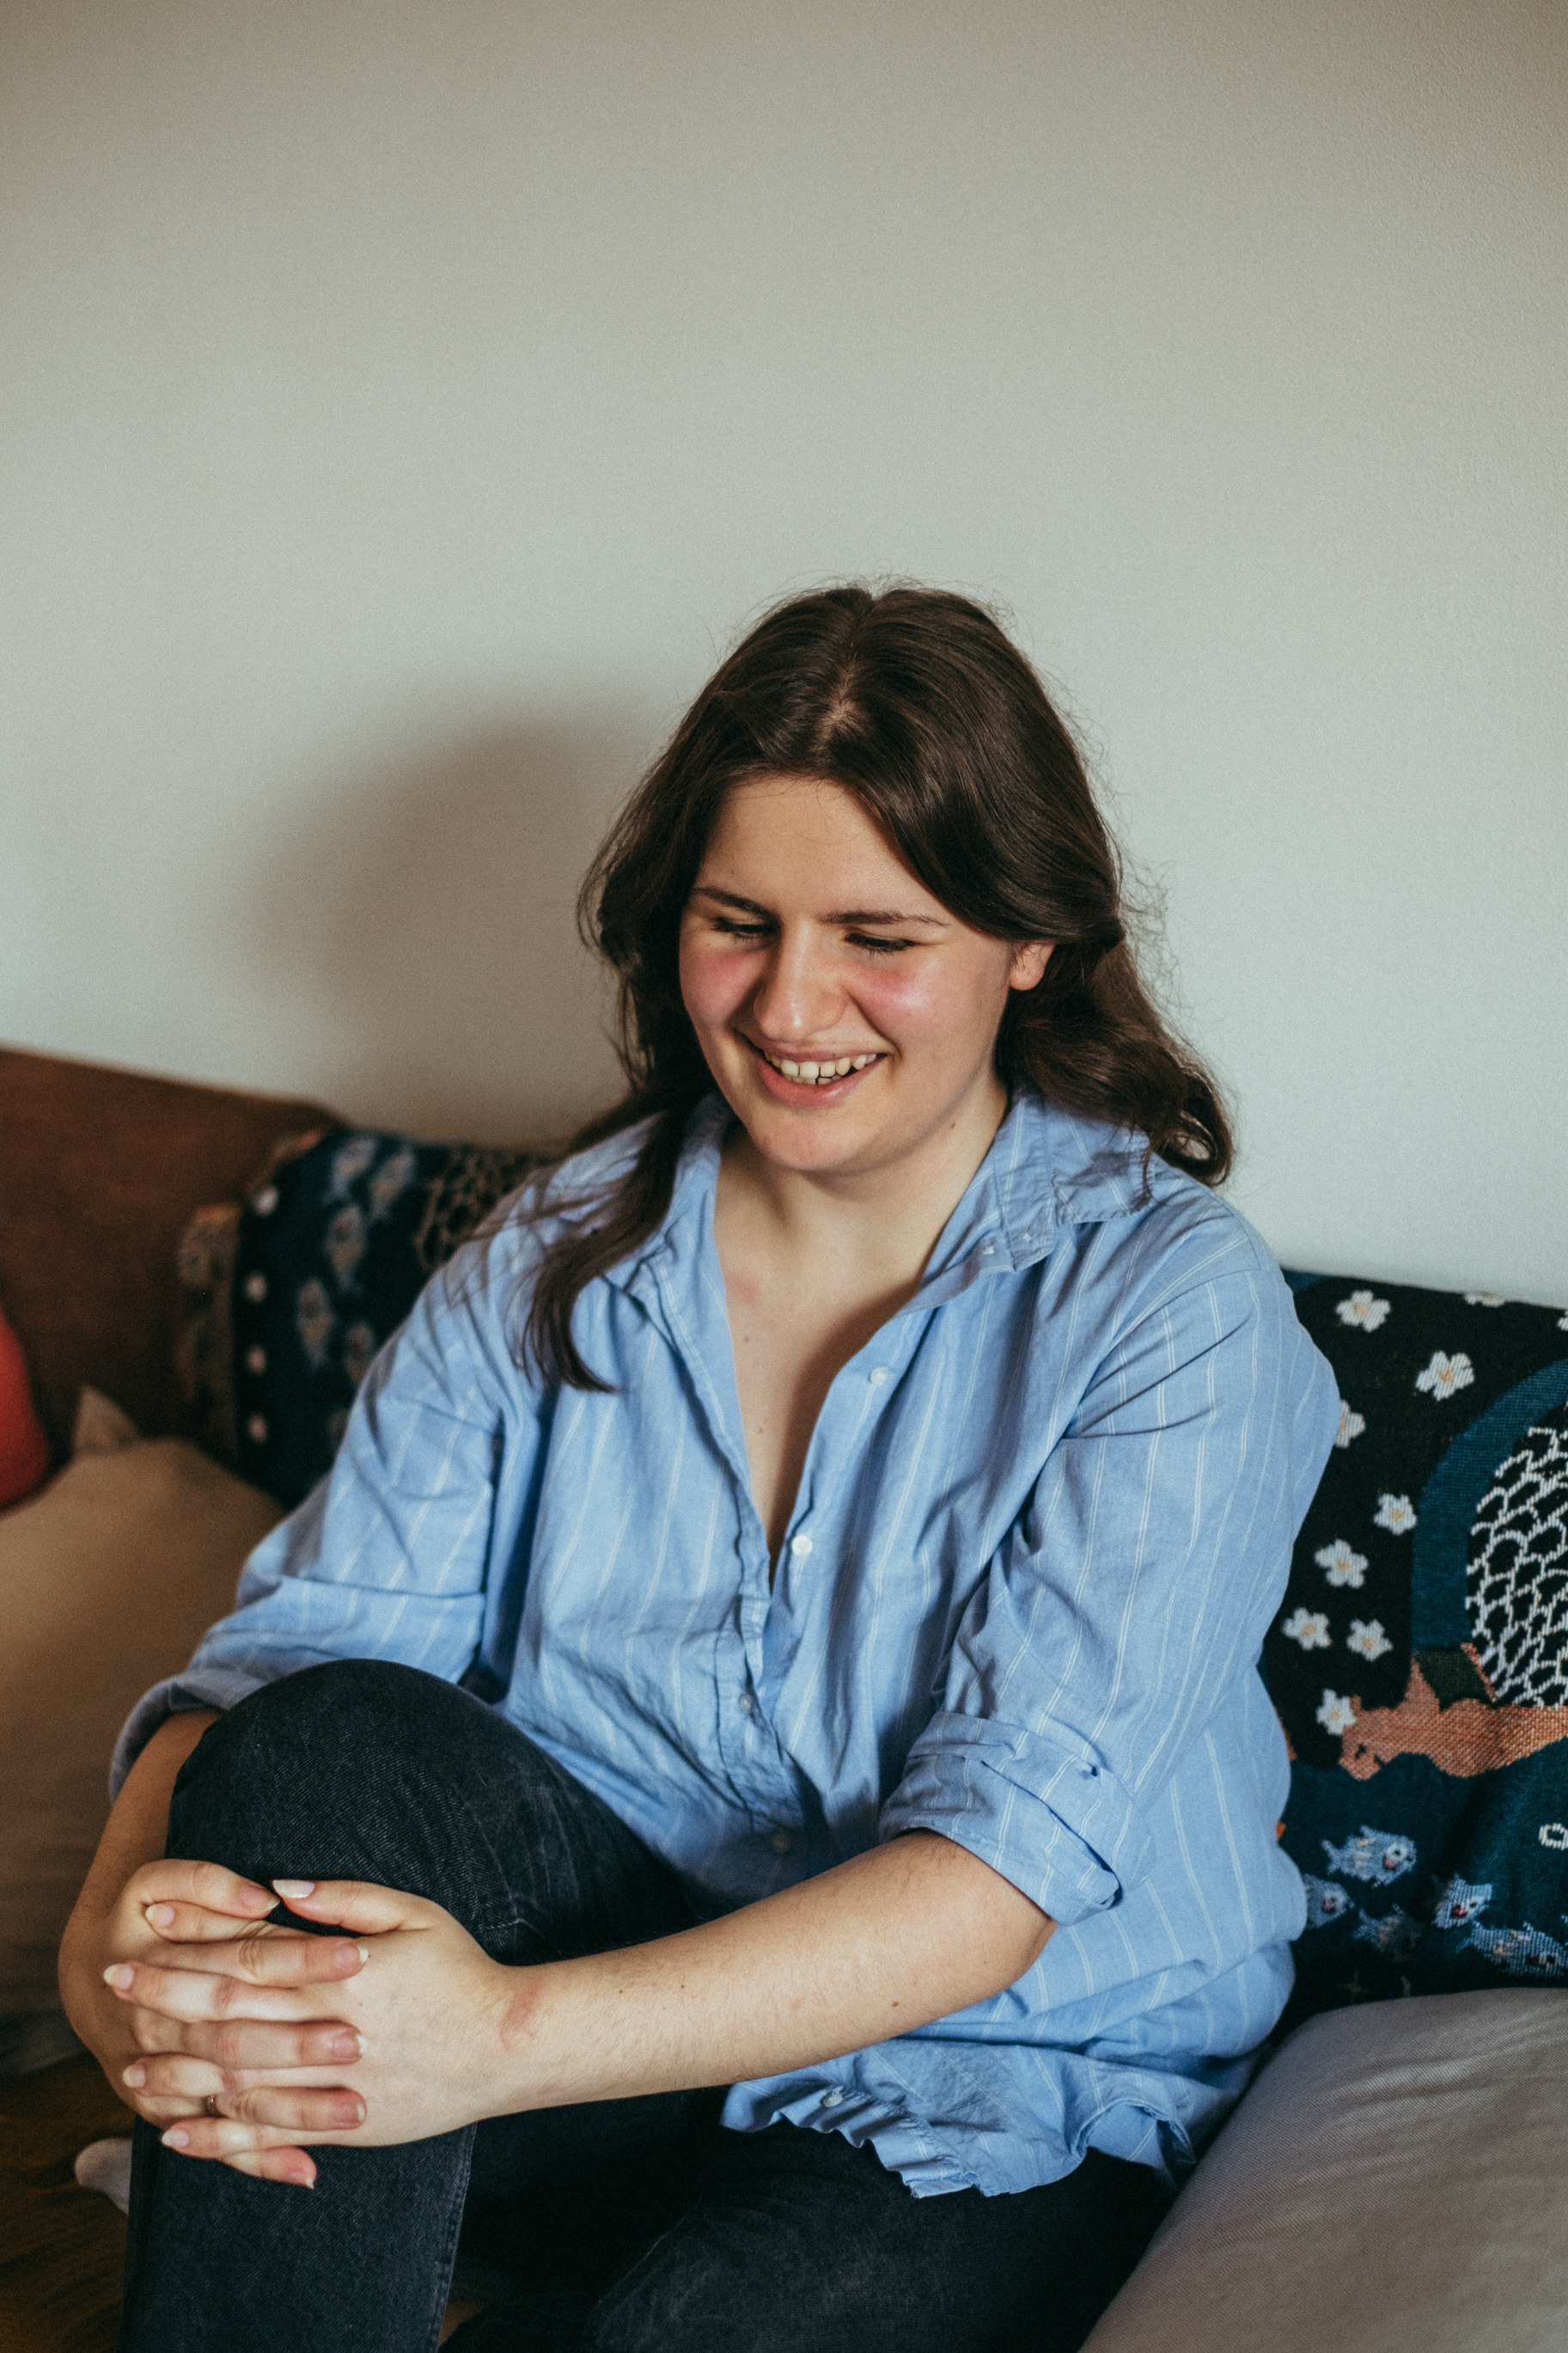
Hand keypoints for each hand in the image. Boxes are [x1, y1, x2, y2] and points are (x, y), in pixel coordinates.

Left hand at [103, 1879, 515, 2183]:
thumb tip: (280, 1886)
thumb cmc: (462, 1971)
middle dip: (167, 1997)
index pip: (249, 1955)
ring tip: (129, 2065)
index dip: (195, 1940)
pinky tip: (181, 2135)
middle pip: (230, 2015)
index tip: (148, 1925)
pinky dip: (221, 2140)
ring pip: (238, 2082)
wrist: (508, 2044)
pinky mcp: (343, 2127)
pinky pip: (271, 2137)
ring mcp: (333, 2085)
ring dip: (178, 2073)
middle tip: (116, 1983)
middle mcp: (329, 2032)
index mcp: (341, 1975)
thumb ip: (345, 1899)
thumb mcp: (414, 1913)